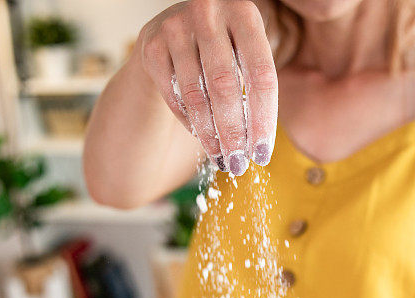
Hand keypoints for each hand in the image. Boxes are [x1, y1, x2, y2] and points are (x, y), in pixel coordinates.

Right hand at [138, 0, 277, 174]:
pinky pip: (173, 96)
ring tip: (222, 159)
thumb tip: (259, 148)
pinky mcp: (151, 45)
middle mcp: (208, 12)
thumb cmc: (228, 47)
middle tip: (239, 164)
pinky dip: (189, 122)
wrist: (180, 27)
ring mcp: (175, 27)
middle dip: (233, 133)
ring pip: (195, 95)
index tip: (262, 154)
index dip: (263, 119)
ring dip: (210, 135)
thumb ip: (258, 85)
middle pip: (225, 86)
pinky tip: (202, 137)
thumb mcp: (249, 51)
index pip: (261, 75)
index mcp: (244, 13)